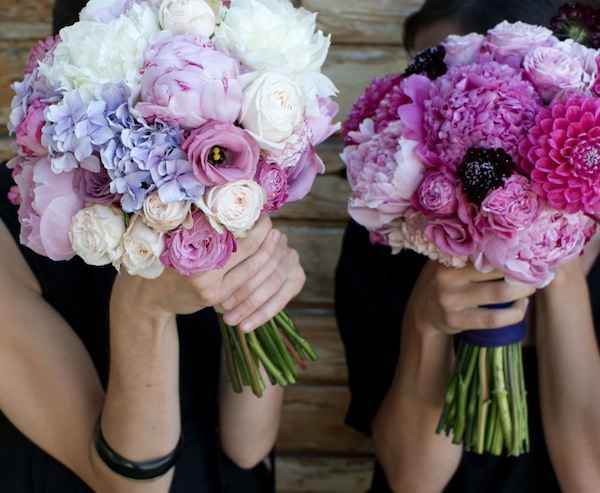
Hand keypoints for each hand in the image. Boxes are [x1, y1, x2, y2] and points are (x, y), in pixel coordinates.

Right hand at [111, 216, 304, 331]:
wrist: (149, 294)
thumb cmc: (168, 256)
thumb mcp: (181, 236)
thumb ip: (207, 227)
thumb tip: (239, 204)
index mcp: (193, 243)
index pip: (237, 231)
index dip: (256, 223)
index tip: (264, 212)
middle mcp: (201, 266)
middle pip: (250, 251)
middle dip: (268, 238)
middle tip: (274, 224)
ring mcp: (209, 286)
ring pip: (253, 270)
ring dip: (270, 255)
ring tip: (276, 240)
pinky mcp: (214, 298)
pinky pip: (245, 285)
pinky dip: (260, 273)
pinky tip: (266, 261)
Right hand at [408, 261, 534, 336]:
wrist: (422, 312)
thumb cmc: (444, 281)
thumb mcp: (447, 261)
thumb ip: (467, 252)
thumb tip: (508, 238)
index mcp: (448, 258)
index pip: (484, 249)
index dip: (509, 250)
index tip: (528, 249)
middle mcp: (447, 277)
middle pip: (495, 269)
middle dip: (521, 270)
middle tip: (538, 269)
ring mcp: (450, 300)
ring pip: (499, 294)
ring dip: (523, 290)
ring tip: (532, 287)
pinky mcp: (456, 321)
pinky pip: (494, 319)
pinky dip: (515, 313)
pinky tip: (521, 307)